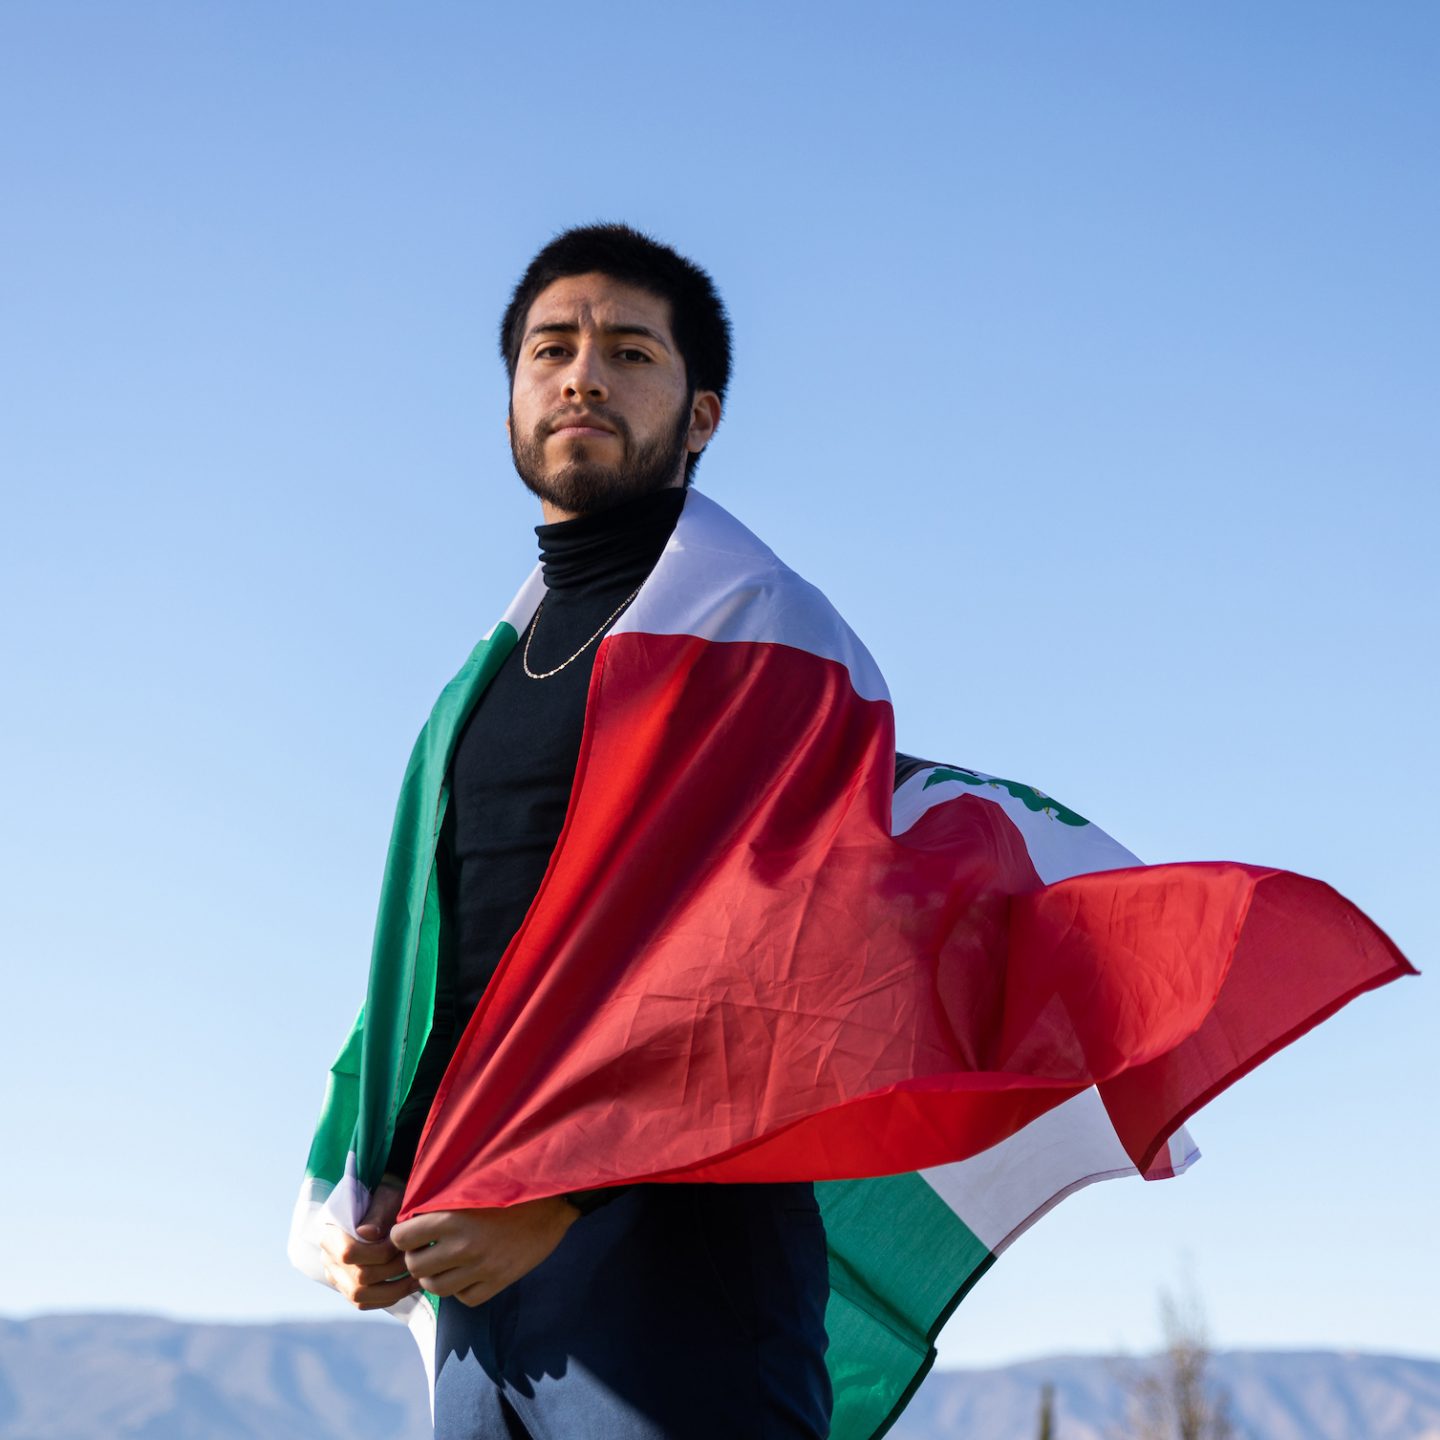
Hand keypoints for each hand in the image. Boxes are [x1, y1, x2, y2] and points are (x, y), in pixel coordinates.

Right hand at [319, 1176, 419, 1310]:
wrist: (387, 1202)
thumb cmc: (387, 1197)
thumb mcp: (386, 1197)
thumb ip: (377, 1214)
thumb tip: (366, 1233)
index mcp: (332, 1232)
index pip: (348, 1253)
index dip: (378, 1253)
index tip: (400, 1242)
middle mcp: (328, 1257)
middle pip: (357, 1280)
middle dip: (391, 1271)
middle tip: (414, 1259)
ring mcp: (337, 1275)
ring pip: (360, 1297)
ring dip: (393, 1289)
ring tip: (417, 1277)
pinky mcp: (349, 1286)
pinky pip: (365, 1302)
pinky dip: (389, 1297)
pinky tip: (410, 1285)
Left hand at [391, 1197, 579, 1307]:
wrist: (553, 1204)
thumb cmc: (509, 1190)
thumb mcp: (471, 1189)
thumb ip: (441, 1204)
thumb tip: (409, 1218)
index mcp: (451, 1219)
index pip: (402, 1238)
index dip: (403, 1234)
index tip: (412, 1231)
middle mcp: (462, 1247)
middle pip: (415, 1266)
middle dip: (417, 1257)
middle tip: (428, 1248)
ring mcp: (480, 1269)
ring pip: (435, 1288)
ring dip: (435, 1276)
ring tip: (445, 1263)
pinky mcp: (497, 1283)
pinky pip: (463, 1298)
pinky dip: (461, 1289)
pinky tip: (468, 1273)